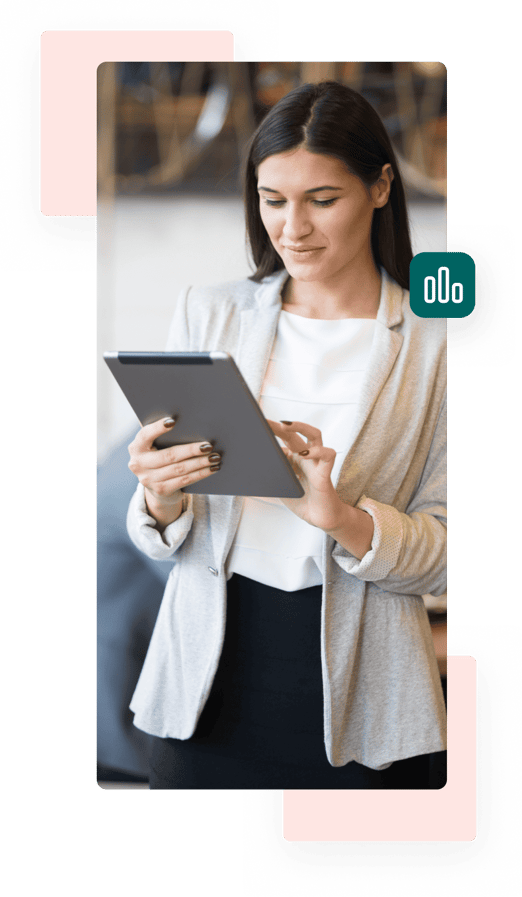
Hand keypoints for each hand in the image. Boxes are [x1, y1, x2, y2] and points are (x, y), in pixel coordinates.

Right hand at [128, 417, 220, 528]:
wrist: (156, 485)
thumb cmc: (160, 455)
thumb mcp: (156, 445)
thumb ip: (164, 435)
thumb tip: (191, 422)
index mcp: (136, 447)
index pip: (145, 435)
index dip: (158, 428)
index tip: (173, 421)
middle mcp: (138, 464)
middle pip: (169, 455)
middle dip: (191, 450)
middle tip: (208, 446)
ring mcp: (148, 479)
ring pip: (180, 469)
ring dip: (200, 463)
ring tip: (215, 457)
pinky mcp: (161, 490)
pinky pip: (184, 480)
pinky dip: (201, 474)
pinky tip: (212, 468)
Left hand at [267, 420, 373, 558]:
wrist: (320, 519)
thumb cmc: (302, 501)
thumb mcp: (280, 487)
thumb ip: (269, 477)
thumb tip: (248, 470)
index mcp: (294, 458)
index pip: (284, 438)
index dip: (272, 430)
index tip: (257, 423)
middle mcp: (306, 456)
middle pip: (295, 433)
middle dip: (280, 425)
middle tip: (266, 421)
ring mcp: (316, 463)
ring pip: (315, 435)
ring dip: (300, 427)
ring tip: (285, 426)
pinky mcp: (324, 473)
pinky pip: (327, 456)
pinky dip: (318, 452)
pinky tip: (305, 454)